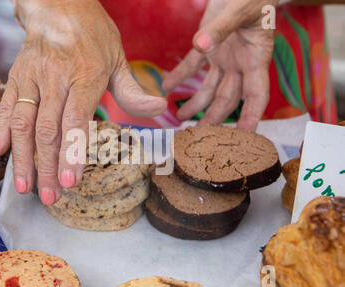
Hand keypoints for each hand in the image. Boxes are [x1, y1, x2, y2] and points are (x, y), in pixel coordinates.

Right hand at [0, 0, 165, 203]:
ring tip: (24, 186)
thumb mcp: (118, 58)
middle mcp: (56, 78)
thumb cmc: (93, 36)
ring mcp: (32, 78)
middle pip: (48, 130)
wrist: (59, 6)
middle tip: (49, 197)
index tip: (69, 182)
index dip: (71, 153)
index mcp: (85, 76)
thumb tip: (160, 109)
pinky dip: (0, 130)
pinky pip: (5, 106)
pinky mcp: (15, 76)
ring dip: (22, 158)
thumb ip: (133, 91)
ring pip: (22, 123)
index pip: (75, 120)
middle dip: (48, 168)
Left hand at [163, 0, 277, 130]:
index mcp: (256, 59)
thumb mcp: (241, 10)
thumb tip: (201, 45)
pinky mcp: (208, 47)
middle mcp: (240, 64)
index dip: (251, 117)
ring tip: (180, 119)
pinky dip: (179, 76)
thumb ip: (221, 28)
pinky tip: (167, 87)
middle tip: (200, 136)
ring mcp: (224, 57)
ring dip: (196, 104)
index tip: (244, 135)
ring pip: (210, 89)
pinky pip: (192, 66)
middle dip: (215, 118)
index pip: (257, 96)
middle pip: (227, 98)